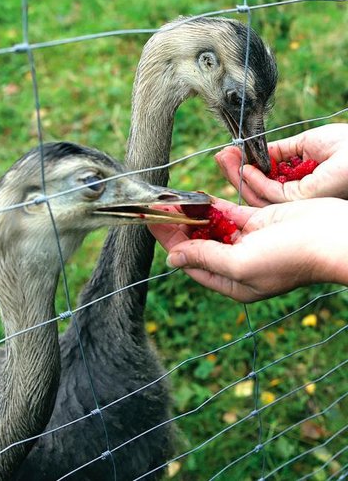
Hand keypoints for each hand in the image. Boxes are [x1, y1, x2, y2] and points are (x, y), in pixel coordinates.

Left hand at [149, 197, 347, 301]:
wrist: (332, 236)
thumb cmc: (291, 257)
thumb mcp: (241, 264)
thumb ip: (206, 258)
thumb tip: (173, 259)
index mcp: (233, 282)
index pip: (192, 262)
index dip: (170, 244)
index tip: (150, 224)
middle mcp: (238, 263)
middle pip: (199, 244)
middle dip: (178, 228)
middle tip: (155, 208)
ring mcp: (249, 242)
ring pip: (212, 227)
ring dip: (192, 215)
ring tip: (169, 201)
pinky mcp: (259, 222)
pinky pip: (229, 213)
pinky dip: (212, 206)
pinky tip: (194, 198)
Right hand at [215, 124, 347, 205]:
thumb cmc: (345, 147)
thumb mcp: (304, 144)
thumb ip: (279, 152)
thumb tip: (257, 151)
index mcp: (298, 186)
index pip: (264, 183)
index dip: (245, 169)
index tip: (231, 153)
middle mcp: (295, 199)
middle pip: (255, 192)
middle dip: (234, 173)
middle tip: (221, 155)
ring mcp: (296, 204)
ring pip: (256, 195)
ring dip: (237, 175)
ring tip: (224, 157)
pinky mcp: (298, 202)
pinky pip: (268, 193)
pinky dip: (253, 179)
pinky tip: (244, 166)